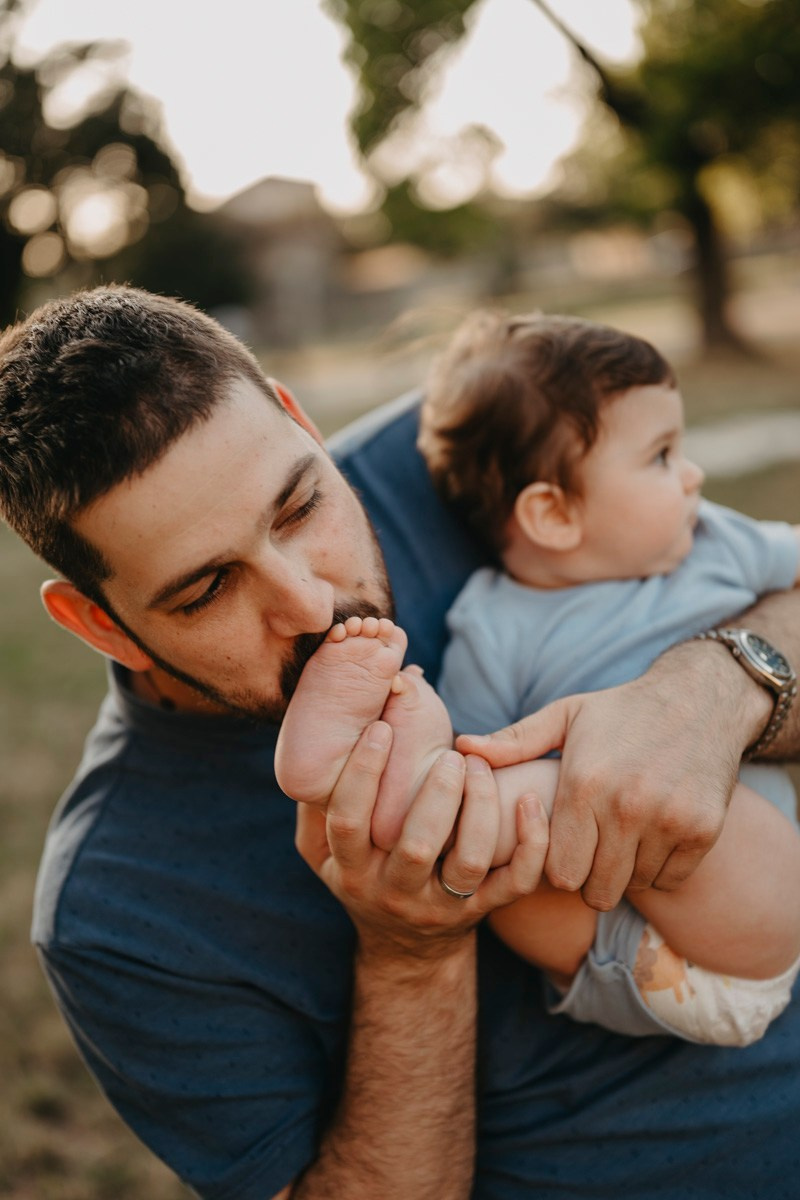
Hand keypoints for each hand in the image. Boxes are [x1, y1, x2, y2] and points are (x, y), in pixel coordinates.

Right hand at [295, 723, 549, 958]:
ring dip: (479, 809)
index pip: (348, 822)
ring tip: (479, 767)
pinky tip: (529, 801)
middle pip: (415, 846)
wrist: (406, 949)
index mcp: (350, 870)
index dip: (362, 774)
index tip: (381, 729)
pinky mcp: (482, 909)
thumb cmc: (362, 874)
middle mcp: (394, 891)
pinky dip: (530, 844)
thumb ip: (313, 806)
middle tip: (450, 754)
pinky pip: (515, 882)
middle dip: (435, 794)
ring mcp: (442, 904)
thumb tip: (312, 743)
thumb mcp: (320, 853)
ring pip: (466, 861)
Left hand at [457, 648, 742, 910]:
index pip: (558, 871)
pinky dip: (660, 867)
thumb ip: (513, 741)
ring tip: (621, 837)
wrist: (701, 697)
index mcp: (584, 783)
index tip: (561, 847)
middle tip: (590, 850)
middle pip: (595, 890)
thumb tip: (461, 749)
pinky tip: (653, 835)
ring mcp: (669, 821)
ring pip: (633, 886)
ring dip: (624, 871)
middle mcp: (627, 807)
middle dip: (588, 877)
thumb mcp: (565, 716)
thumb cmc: (621, 710)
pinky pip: (670, 879)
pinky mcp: (703, 830)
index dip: (556, 865)